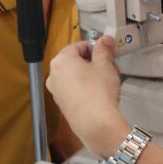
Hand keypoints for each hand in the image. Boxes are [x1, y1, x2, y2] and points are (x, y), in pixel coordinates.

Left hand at [47, 36, 130, 158]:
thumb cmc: (99, 90)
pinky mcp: (62, 106)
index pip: (77, 46)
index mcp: (61, 61)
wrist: (95, 125)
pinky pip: (73, 90)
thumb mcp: (105, 65)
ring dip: (90, 75)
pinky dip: (84, 88)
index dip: (94, 47)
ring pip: (74, 76)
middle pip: (74, 61)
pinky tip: (99, 94)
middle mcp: (53, 75)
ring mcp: (56, 92)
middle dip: (93, 62)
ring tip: (107, 80)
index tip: (106, 52)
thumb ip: (104, 49)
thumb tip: (106, 39)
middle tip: (109, 66)